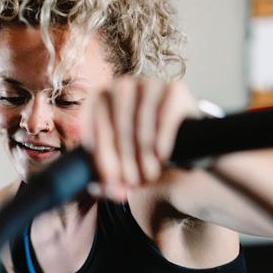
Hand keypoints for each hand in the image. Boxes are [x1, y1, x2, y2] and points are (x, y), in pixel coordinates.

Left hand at [83, 77, 198, 200]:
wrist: (181, 143)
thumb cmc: (139, 153)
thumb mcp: (119, 166)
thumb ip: (106, 179)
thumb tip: (95, 189)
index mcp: (99, 99)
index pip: (91, 121)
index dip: (99, 151)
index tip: (107, 176)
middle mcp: (121, 86)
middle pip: (116, 122)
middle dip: (122, 157)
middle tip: (129, 182)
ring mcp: (149, 84)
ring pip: (140, 121)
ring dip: (142, 153)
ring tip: (147, 176)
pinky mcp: (175, 89)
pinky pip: (164, 116)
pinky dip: (161, 140)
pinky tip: (161, 158)